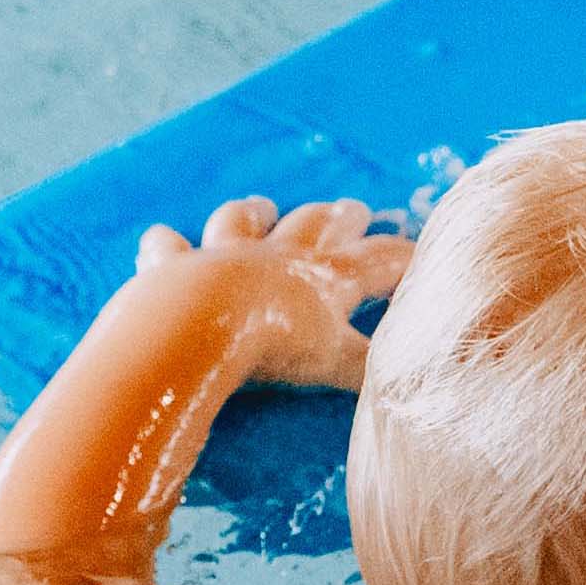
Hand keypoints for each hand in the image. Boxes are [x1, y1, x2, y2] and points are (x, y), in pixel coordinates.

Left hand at [135, 197, 408, 390]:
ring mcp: (224, 255)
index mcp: (324, 278)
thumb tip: (405, 377)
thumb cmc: (275, 347)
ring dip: (254, 214)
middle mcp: (277, 256)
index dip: (402, 258)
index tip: (423, 254)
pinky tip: (162, 239)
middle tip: (355, 211)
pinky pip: (167, 248)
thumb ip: (368, 366)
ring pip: (243, 222)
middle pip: (315, 226)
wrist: (203, 327)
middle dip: (340, 219)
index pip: (376, 261)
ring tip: (262, 207)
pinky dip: (165, 244)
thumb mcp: (336, 362)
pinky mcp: (175, 268)